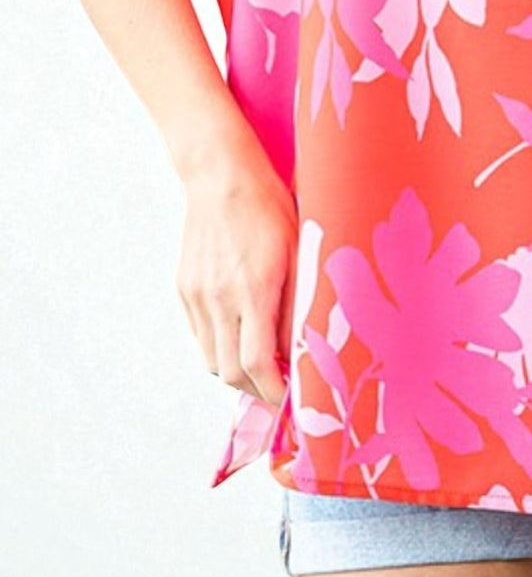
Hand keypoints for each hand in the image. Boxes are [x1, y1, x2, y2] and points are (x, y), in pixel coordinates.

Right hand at [176, 146, 296, 407]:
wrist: (221, 176)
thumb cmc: (271, 206)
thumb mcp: (298, 249)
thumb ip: (297, 301)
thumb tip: (302, 347)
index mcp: (254, 289)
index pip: (258, 365)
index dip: (276, 392)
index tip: (294, 400)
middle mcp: (220, 298)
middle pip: (232, 373)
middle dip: (258, 390)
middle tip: (282, 388)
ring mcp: (198, 295)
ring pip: (212, 359)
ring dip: (237, 372)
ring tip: (264, 365)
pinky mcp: (184, 289)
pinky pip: (200, 335)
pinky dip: (219, 348)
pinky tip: (240, 335)